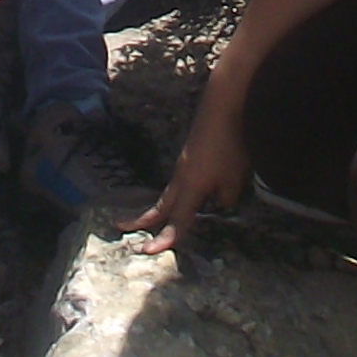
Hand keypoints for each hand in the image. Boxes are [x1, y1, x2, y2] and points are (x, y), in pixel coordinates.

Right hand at [132, 92, 252, 250]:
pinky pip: (182, 181)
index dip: (166, 238)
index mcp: (190, 187)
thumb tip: (218, 201)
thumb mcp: (234, 180)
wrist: (225, 105)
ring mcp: (185, 163)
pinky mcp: (192, 154)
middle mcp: (182, 177)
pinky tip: (190, 194)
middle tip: (121, 226)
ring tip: (151, 219)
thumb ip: (225, 199)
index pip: (177, 220)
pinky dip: (179, 194)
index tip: (148, 252)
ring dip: (162, 207)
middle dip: (143, 219)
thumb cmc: (231, 144)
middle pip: (161, 204)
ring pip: (171, 192)